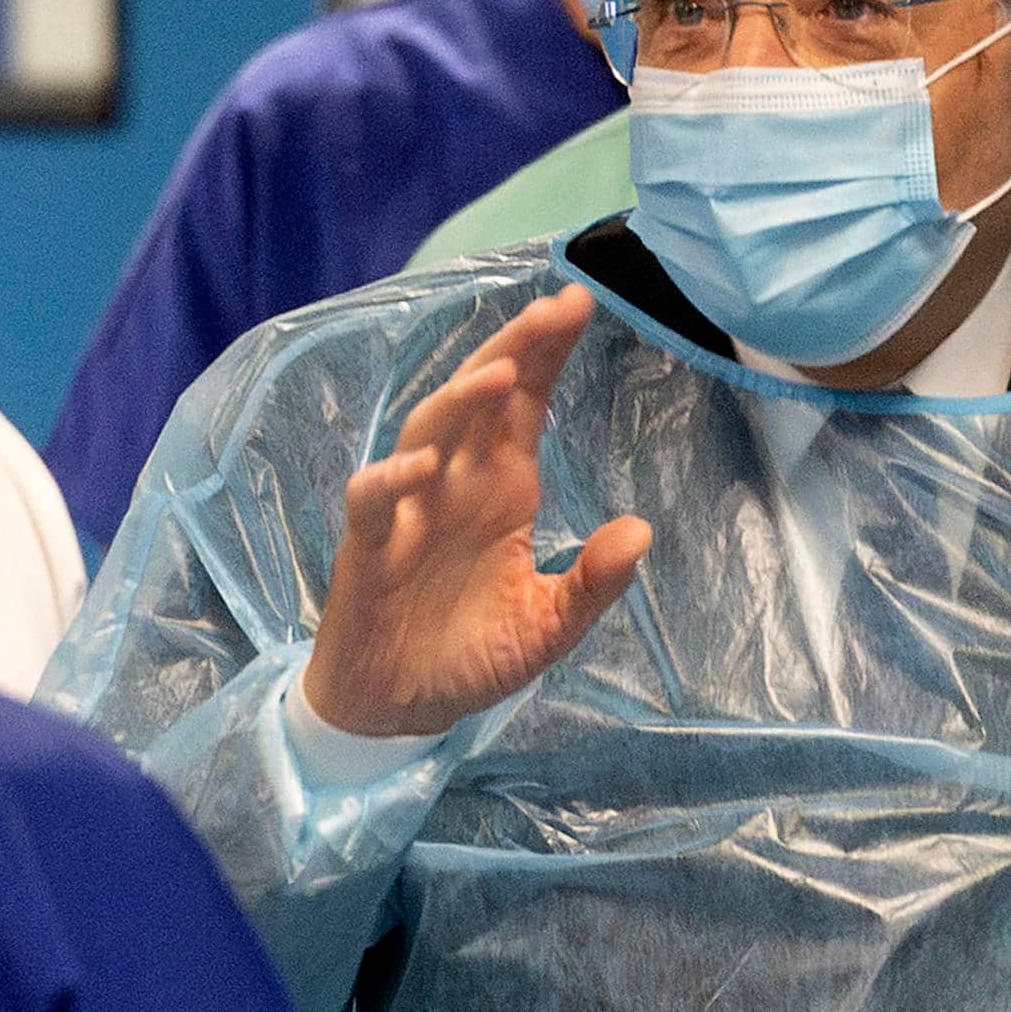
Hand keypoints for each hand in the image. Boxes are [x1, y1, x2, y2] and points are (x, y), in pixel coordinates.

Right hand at [304, 283, 652, 736]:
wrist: (399, 709)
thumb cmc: (470, 655)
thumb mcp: (550, 626)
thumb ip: (594, 583)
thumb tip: (641, 530)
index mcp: (501, 489)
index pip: (525, 404)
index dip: (547, 353)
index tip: (580, 302)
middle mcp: (455, 485)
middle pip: (479, 399)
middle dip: (515, 350)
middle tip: (556, 310)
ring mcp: (410, 512)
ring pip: (427, 434)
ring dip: (458, 403)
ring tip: (501, 374)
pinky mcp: (369, 550)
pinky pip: (374, 504)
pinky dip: (391, 481)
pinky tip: (422, 467)